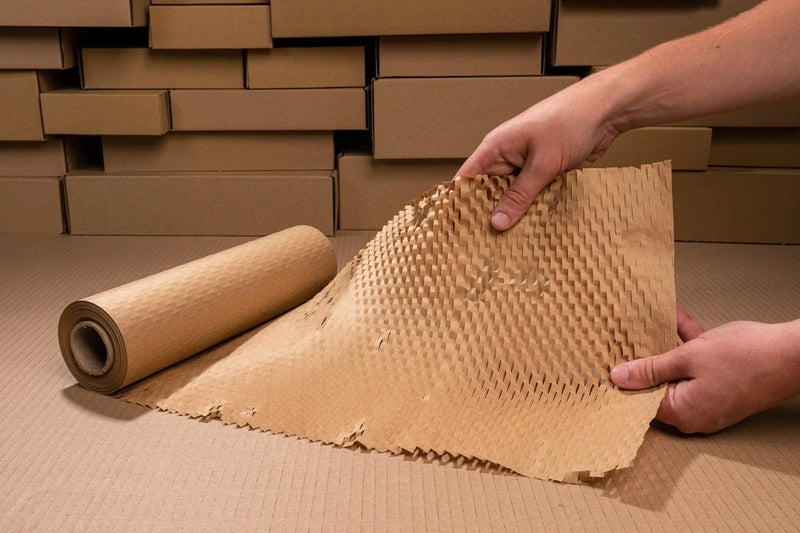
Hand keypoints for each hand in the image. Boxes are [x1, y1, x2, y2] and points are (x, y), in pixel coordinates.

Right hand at [457, 78, 626, 230]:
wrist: (605, 111)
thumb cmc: (569, 122)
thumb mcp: (542, 163)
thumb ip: (520, 195)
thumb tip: (497, 222)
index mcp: (496, 147)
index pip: (467, 178)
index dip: (460, 202)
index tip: (457, 230)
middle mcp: (507, 157)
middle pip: (489, 192)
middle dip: (490, 215)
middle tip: (484, 245)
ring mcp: (526, 165)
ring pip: (512, 196)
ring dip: (514, 214)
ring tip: (508, 243)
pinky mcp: (544, 172)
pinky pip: (532, 195)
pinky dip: (533, 209)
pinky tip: (532, 228)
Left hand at [610, 308, 799, 433]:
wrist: (795, 353)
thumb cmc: (747, 358)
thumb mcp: (688, 357)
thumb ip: (651, 368)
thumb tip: (619, 377)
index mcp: (683, 412)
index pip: (639, 401)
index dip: (624, 380)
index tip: (607, 362)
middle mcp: (695, 413)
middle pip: (658, 385)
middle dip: (645, 357)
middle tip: (624, 338)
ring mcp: (709, 400)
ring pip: (677, 371)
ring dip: (667, 345)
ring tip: (649, 322)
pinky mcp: (721, 386)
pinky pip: (696, 367)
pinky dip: (688, 345)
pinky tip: (676, 319)